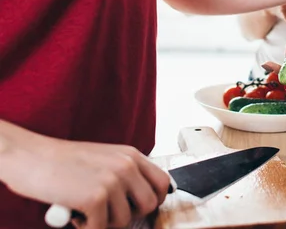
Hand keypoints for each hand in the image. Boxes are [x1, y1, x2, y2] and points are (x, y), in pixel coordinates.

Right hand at [2, 130, 171, 228]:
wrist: (32, 157)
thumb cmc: (64, 162)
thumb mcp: (106, 159)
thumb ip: (126, 174)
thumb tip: (143, 197)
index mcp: (131, 155)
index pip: (163, 183)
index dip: (154, 200)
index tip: (138, 207)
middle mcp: (126, 166)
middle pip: (150, 204)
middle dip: (130, 215)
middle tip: (108, 212)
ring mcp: (112, 181)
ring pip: (125, 220)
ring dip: (105, 222)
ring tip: (85, 209)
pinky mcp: (95, 198)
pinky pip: (101, 228)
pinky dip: (86, 227)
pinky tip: (75, 213)